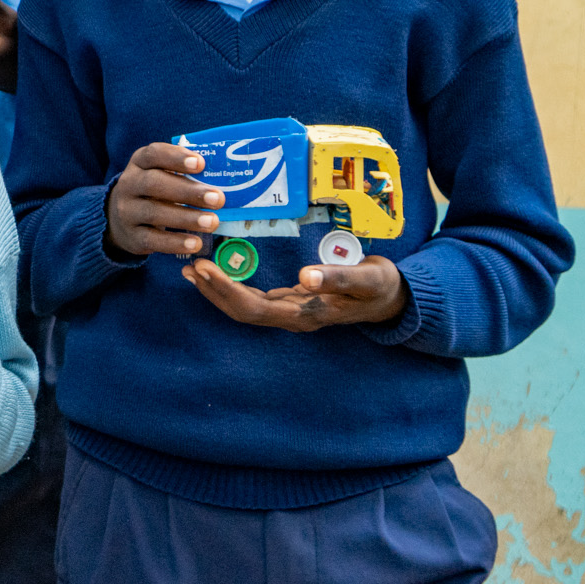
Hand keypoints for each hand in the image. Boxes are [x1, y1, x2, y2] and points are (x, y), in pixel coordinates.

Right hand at [104, 143, 224, 257]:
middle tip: (218, 199)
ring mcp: (127, 211)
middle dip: (188, 191)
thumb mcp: (160, 175)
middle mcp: (129, 184)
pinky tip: (196, 243)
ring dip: (187, 218)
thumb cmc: (153, 193)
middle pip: (154, 183)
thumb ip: (183, 173)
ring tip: (213, 222)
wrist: (120, 220)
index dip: (176, 157)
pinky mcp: (131, 237)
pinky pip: (152, 240)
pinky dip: (175, 242)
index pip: (154, 154)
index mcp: (139, 163)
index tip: (201, 164)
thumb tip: (223, 179)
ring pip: (154, 212)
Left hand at [183, 254, 406, 330]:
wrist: (395, 299)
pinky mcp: (291, 303)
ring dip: (217, 291)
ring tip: (192, 270)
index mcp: (305, 314)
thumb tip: (306, 277)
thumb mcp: (366, 277)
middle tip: (189, 265)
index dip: (226, 290)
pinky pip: (254, 299)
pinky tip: (218, 273)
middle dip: (213, 290)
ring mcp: (291, 312)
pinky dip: (232, 286)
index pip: (254, 308)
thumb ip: (338, 278)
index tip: (204, 268)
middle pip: (242, 311)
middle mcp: (292, 318)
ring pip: (245, 308)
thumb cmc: (381, 286)